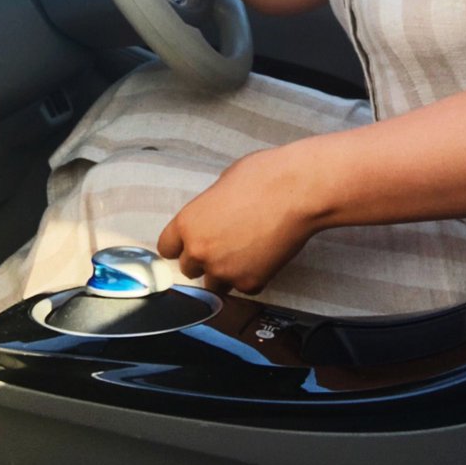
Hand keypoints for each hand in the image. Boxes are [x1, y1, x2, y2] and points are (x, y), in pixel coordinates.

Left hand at [157, 144, 322, 294]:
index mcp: (188, 223)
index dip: (180, 245)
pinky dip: (253, 276)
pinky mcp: (251, 283)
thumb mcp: (223, 183)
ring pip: (215, 284)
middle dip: (205, 259)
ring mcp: (225, 271)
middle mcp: (200, 251)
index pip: (167, 248)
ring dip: (226, 272)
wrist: (298, 191)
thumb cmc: (264, 177)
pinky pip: (244, 287)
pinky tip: (264, 256)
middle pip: (189, 269)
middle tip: (226, 243)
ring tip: (247, 251)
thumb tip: (213, 215)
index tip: (190, 243)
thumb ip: (209, 208)